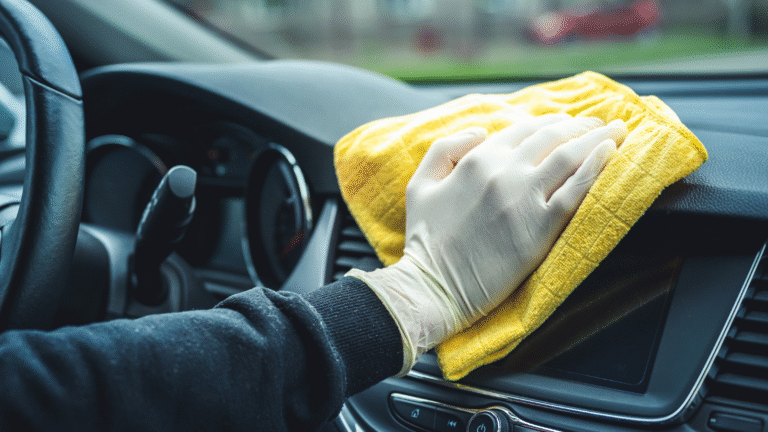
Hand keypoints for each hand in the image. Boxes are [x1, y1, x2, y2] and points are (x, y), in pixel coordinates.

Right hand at [348, 114, 627, 373]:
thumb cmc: (425, 240)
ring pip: (569, 157)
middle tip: (601, 124)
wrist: (433, 287)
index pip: (524, 130)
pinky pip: (576, 190)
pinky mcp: (540, 228)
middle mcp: (503, 172)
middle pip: (552, 138)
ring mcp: (523, 199)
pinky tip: (611, 153)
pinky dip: (596, 167)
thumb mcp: (420, 185)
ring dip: (597, 139)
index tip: (569, 123)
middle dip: (581, 126)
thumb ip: (445, 149)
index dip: (551, 123)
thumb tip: (481, 131)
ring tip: (617, 133)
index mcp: (476, 160)